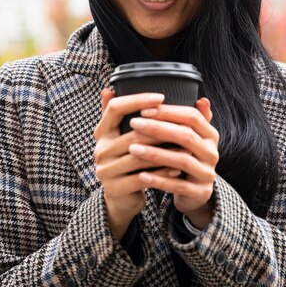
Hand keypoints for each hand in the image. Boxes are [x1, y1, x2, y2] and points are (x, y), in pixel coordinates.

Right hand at [94, 89, 180, 239]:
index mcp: (101, 132)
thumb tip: (109, 87)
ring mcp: (106, 170)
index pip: (116, 108)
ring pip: (139, 156)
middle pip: (132, 133)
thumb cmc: (126, 161)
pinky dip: (161, 172)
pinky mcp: (116, 188)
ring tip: (185, 146)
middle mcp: (100, 149)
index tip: (160, 97)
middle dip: (159, 128)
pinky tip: (177, 168)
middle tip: (182, 123)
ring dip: (165, 151)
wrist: (120, 198)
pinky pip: (142, 178)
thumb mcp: (120, 137)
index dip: (137, 100)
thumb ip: (118, 115)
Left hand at [127, 98, 219, 229]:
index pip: (192, 117)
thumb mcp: (189, 137)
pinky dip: (159, 180)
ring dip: (155, 154)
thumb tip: (199, 97)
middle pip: (186, 136)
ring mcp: (207, 173)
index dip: (168, 112)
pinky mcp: (200, 192)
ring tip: (133, 148)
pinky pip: (178, 186)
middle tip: (134, 123)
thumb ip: (187, 118)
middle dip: (158, 129)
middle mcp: (212, 152)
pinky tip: (141, 175)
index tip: (144, 109)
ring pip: (182, 160)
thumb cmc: (185, 158)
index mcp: (209, 134)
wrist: (195, 193)